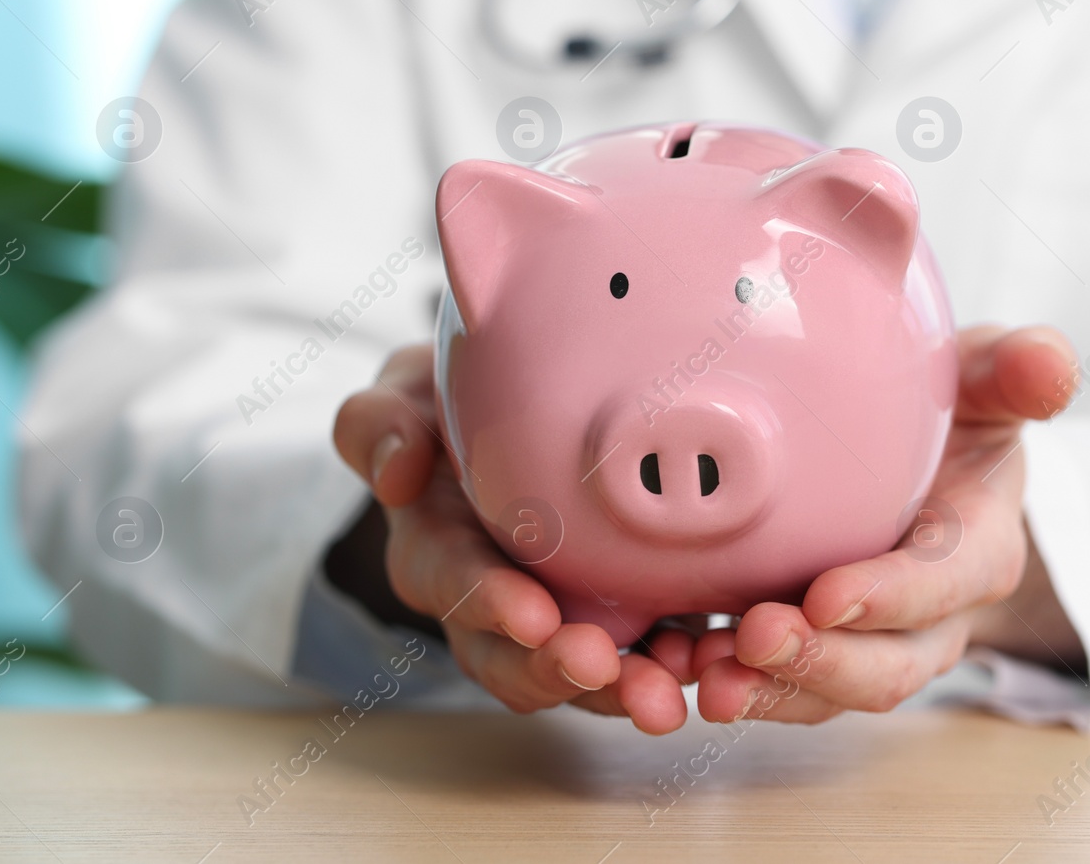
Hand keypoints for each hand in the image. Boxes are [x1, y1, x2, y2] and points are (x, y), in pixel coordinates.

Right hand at [332, 344, 696, 733]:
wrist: (505, 414)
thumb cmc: (448, 407)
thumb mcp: (401, 395)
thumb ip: (381, 423)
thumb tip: (397, 469)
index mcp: (435, 550)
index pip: (451, 584)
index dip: (489, 605)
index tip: (534, 615)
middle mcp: (490, 602)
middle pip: (512, 659)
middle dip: (559, 672)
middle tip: (608, 670)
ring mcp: (553, 616)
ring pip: (577, 675)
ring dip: (621, 691)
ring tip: (667, 693)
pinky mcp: (613, 614)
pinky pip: (637, 653)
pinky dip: (668, 664)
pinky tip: (708, 659)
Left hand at [692, 325, 1083, 722]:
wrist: (925, 459)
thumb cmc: (956, 416)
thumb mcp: (989, 380)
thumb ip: (1018, 370)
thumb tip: (1051, 363)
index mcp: (980, 550)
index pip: (944, 584)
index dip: (890, 597)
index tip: (825, 592)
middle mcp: (930, 618)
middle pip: (886, 667)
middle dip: (819, 663)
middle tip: (749, 640)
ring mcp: (869, 644)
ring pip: (825, 694)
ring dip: (764, 691)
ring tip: (700, 670)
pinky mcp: (814, 650)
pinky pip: (775, 684)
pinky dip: (727, 680)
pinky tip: (675, 662)